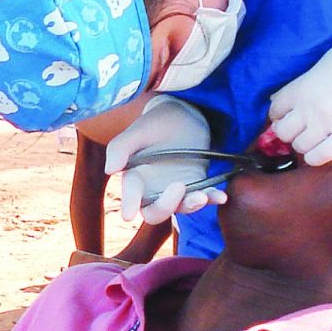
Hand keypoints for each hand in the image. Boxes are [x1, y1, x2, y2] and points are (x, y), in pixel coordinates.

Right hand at [103, 95, 224, 223]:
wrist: (184, 115)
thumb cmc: (156, 121)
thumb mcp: (139, 129)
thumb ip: (121, 147)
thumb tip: (110, 170)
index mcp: (136, 177)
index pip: (131, 196)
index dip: (129, 205)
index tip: (128, 215)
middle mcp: (154, 188)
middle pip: (155, 212)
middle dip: (166, 207)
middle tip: (179, 188)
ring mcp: (176, 189)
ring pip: (180, 208)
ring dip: (192, 205)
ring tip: (203, 196)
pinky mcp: (196, 184)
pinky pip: (203, 197)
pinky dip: (212, 198)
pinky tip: (221, 196)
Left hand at [266, 15, 331, 165]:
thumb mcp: (319, 68)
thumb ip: (301, 87)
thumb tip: (285, 102)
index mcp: (299, 88)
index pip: (274, 111)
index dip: (280, 116)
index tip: (290, 116)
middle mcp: (308, 107)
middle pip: (282, 132)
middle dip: (290, 132)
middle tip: (303, 128)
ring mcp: (326, 122)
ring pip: (299, 146)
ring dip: (305, 144)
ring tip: (317, 137)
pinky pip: (320, 156)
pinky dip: (317, 157)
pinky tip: (324, 148)